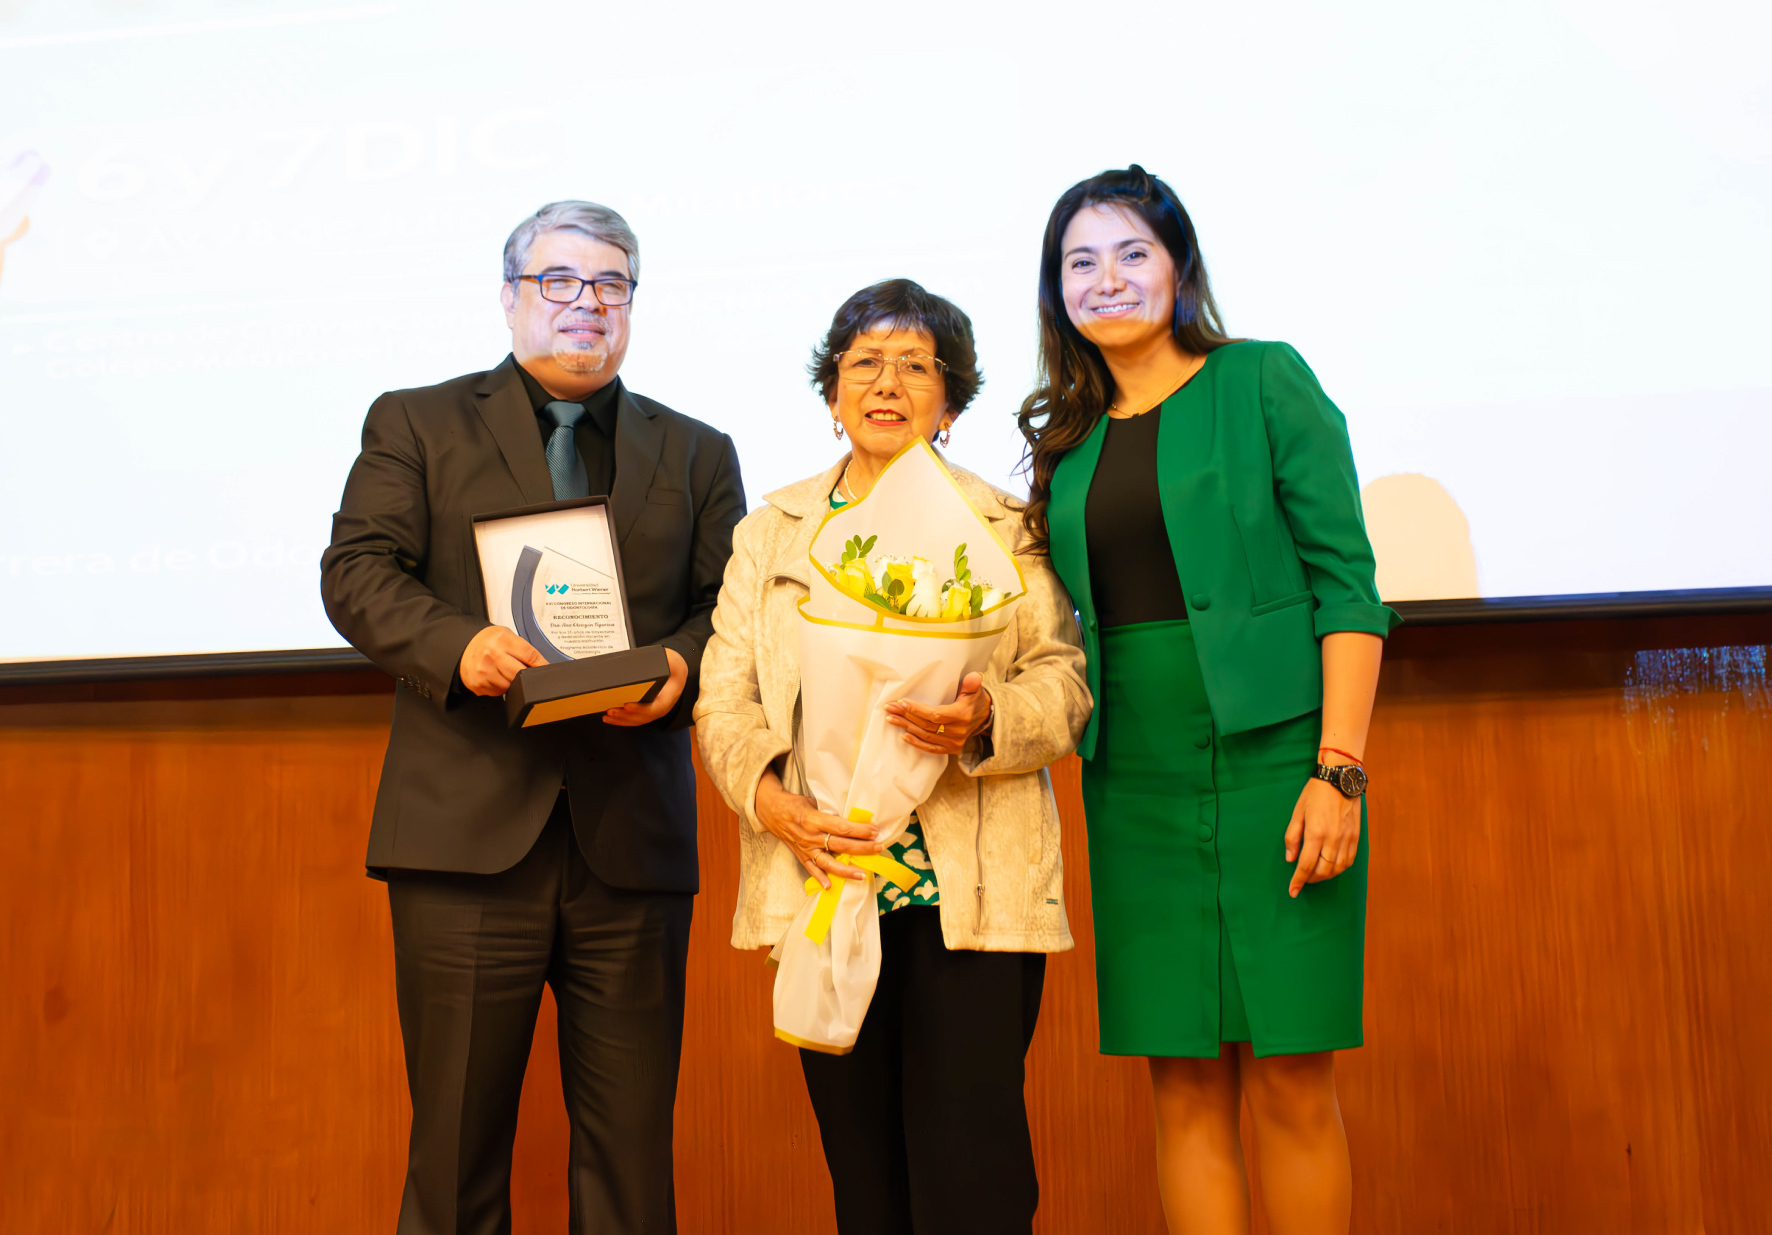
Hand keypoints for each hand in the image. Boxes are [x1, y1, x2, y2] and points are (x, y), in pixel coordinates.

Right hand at [459, 625, 545, 695]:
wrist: (465, 647)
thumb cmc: (489, 642)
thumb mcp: (507, 636)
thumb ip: (524, 649)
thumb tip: (544, 666)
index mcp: (501, 639)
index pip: (530, 655)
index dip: (542, 665)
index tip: (547, 669)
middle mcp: (491, 654)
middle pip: (521, 673)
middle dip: (527, 675)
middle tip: (526, 672)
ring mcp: (484, 671)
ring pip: (511, 686)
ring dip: (514, 683)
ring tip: (506, 671)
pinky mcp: (479, 684)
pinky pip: (499, 692)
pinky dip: (501, 687)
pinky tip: (496, 677)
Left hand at [603, 648, 687, 726]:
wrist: (677, 673)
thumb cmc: (673, 666)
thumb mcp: (670, 659)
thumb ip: (662, 659)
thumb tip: (641, 659)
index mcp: (669, 695)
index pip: (657, 707)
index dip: (641, 709)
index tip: (627, 705)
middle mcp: (662, 707)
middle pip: (643, 717)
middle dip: (626, 715)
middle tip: (611, 710)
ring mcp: (654, 711)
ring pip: (637, 720)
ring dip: (621, 720)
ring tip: (607, 715)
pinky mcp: (646, 712)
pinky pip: (634, 719)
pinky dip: (621, 720)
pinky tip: (610, 718)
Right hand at [754, 769, 883, 888]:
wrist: (770, 810)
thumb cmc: (794, 804)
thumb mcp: (812, 802)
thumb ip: (829, 813)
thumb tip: (850, 819)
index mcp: (813, 819)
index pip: (841, 828)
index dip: (859, 830)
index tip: (874, 831)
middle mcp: (810, 836)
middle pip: (840, 845)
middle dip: (861, 848)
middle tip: (878, 848)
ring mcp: (805, 848)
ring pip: (828, 862)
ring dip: (845, 870)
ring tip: (861, 874)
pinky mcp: (800, 855)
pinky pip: (811, 869)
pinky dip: (820, 878)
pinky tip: (830, 886)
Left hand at [884, 672, 991, 754]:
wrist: (984, 718)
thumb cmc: (975, 700)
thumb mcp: (975, 689)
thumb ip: (972, 683)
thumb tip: (975, 676)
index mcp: (961, 715)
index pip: (935, 714)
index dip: (917, 709)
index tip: (902, 702)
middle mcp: (957, 732)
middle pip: (926, 725)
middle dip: (906, 715)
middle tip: (890, 707)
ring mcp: (953, 743)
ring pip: (925, 735)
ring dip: (906, 727)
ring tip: (891, 718)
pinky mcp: (951, 749)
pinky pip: (931, 748)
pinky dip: (916, 743)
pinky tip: (903, 735)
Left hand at [1283, 774, 1360, 897]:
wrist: (1340, 778)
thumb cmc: (1315, 793)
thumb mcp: (1297, 812)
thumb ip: (1292, 837)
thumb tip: (1290, 858)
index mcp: (1316, 833)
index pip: (1306, 865)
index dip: (1298, 881)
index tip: (1293, 891)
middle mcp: (1333, 839)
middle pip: (1323, 871)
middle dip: (1311, 880)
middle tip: (1302, 880)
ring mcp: (1347, 839)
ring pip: (1338, 869)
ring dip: (1325, 876)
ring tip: (1315, 874)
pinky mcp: (1356, 837)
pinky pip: (1349, 861)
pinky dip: (1339, 869)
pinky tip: (1331, 867)